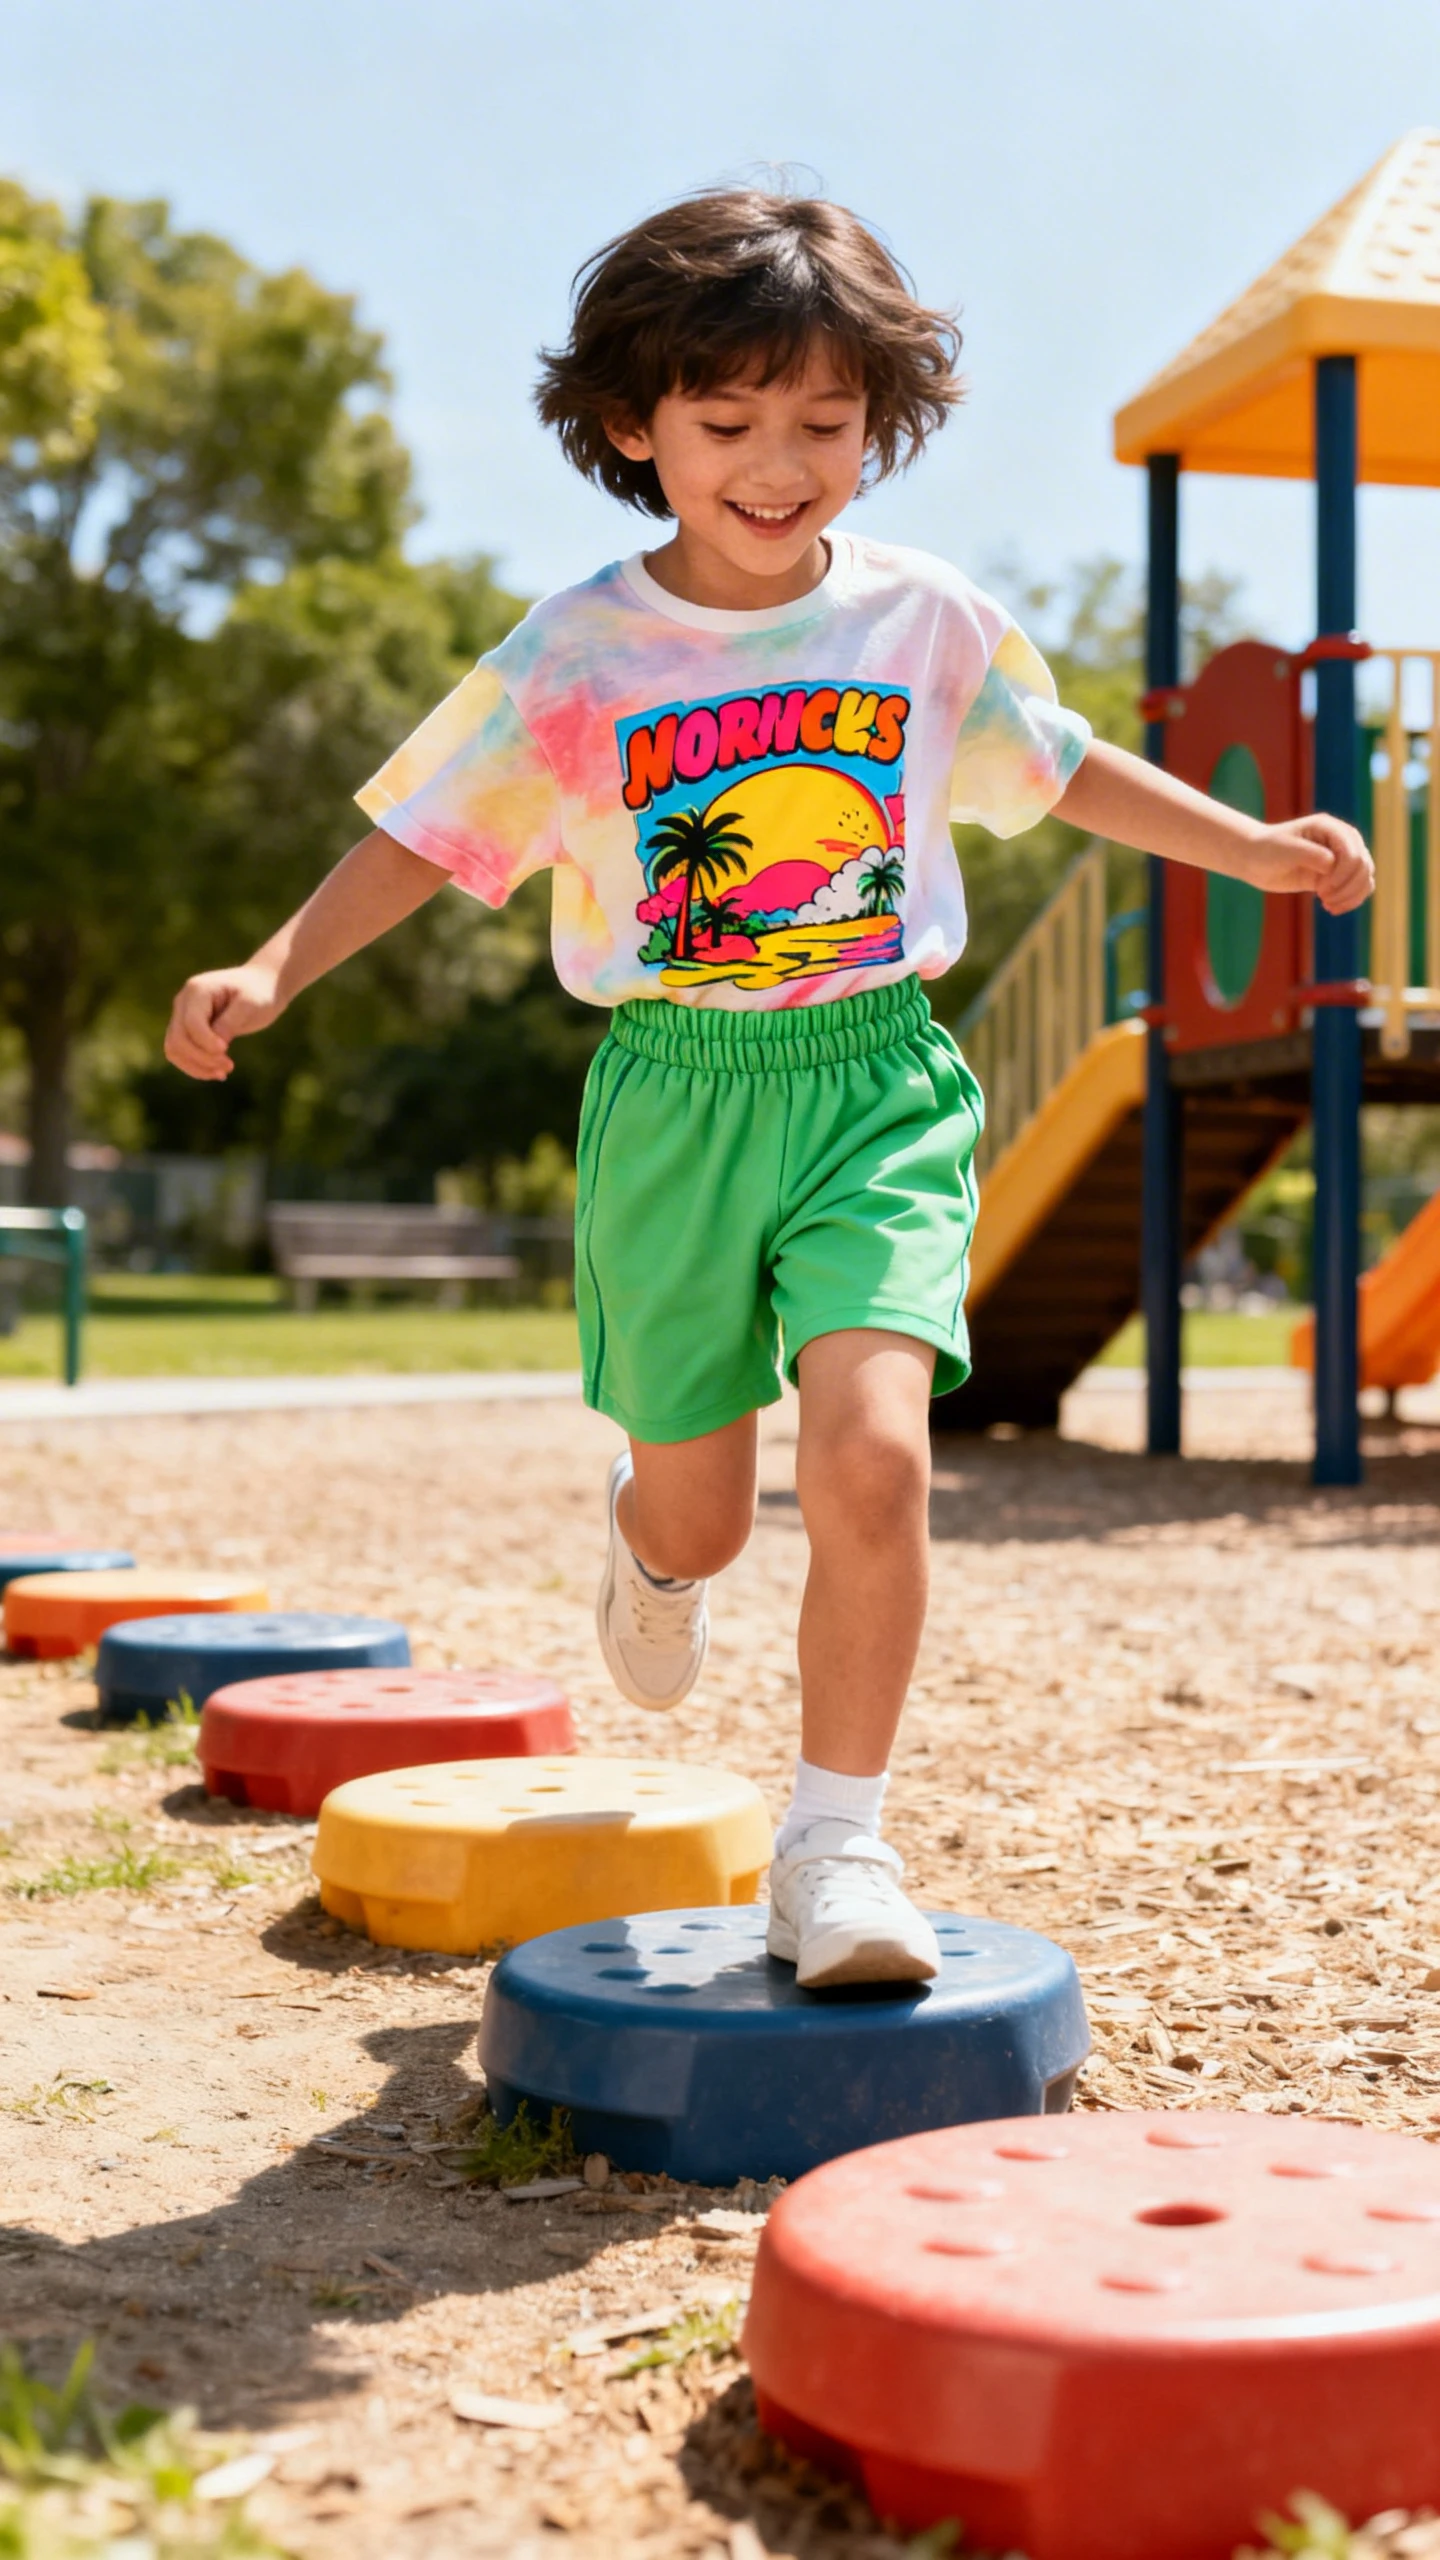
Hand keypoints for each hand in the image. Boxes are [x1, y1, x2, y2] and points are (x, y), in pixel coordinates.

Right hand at [163, 963, 283, 1081]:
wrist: (260, 988)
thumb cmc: (258, 993)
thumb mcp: (249, 1005)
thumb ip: (229, 1023)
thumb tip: (213, 1048)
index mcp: (198, 990)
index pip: (191, 1023)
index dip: (206, 1042)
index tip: (226, 1050)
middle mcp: (183, 1002)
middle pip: (178, 1038)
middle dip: (202, 1058)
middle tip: (229, 1066)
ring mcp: (181, 1016)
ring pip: (174, 1049)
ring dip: (196, 1066)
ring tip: (223, 1074)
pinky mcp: (186, 1030)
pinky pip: (180, 1053)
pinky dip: (195, 1066)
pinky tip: (217, 1073)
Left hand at [1239, 815, 1374, 914]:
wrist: (1255, 859)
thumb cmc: (1268, 850)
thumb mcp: (1287, 850)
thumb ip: (1312, 855)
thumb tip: (1333, 865)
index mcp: (1331, 828)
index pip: (1353, 853)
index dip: (1342, 875)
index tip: (1320, 889)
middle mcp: (1341, 840)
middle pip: (1364, 865)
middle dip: (1347, 887)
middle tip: (1324, 898)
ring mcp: (1340, 857)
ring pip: (1365, 877)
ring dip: (1351, 895)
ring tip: (1329, 905)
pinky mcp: (1335, 875)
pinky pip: (1358, 887)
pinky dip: (1351, 900)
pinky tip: (1333, 909)